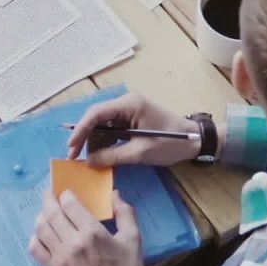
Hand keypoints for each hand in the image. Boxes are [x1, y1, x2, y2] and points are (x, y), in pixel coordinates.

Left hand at [29, 187, 147, 265]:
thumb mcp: (134, 240)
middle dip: (48, 199)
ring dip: (41, 216)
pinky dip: (35, 239)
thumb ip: (125, 214)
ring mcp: (60, 257)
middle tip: (49, 194)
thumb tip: (114, 194)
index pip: (70, 204)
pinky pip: (36, 250)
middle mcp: (73, 242)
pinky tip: (40, 236)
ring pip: (42, 229)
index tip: (66, 193)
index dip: (65, 195)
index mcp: (92, 232)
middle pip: (52, 213)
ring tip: (45, 213)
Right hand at [65, 90, 198, 167]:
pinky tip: (104, 156)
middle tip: (77, 158)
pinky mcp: (131, 119)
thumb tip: (89, 162)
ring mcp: (128, 110)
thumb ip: (112, 156)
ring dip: (96, 142)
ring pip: (102, 125)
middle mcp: (126, 103)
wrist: (195, 140)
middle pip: (96, 118)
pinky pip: (112, 129)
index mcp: (129, 104)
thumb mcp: (140, 153)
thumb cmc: (171, 143)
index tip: (71, 148)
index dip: (80, 130)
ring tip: (94, 161)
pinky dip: (106, 142)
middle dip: (86, 138)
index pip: (96, 114)